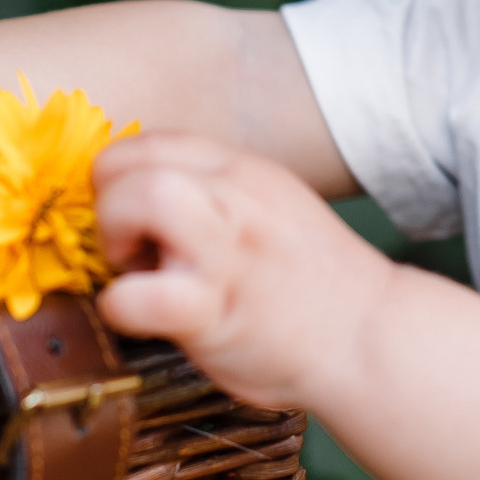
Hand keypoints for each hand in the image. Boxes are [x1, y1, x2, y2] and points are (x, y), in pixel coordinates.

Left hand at [94, 133, 397, 410]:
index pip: (150, 140)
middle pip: (129, 159)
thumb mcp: (269, 209)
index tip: (138, 223)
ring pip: (140, 198)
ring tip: (139, 272)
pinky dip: (121, 307)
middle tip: (132, 251)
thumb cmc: (310, 286)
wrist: (371, 339)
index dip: (122, 179)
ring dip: (115, 236)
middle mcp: (236, 196)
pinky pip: (138, 296)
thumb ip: (216, 194)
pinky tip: (145, 319)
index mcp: (242, 170)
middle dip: (108, 204)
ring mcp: (227, 250)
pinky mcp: (216, 310)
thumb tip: (142, 198)